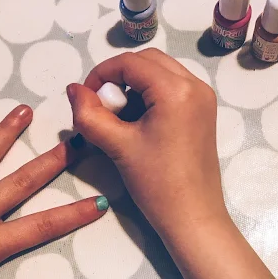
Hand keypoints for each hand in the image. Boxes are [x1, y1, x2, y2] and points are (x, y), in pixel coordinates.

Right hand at [67, 49, 225, 236]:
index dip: (101, 74)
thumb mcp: (117, 146)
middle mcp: (195, 85)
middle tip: (103, 107)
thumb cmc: (157, 183)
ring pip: (160, 72)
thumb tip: (73, 89)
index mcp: (176, 90)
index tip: (86, 98)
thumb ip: (89, 114)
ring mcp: (203, 98)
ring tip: (120, 118)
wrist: (193, 217)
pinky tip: (139, 123)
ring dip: (135, 85)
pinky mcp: (203, 112)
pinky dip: (150, 95)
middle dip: (119, 77)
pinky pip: (172, 88)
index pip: (130, 63)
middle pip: (147, 61)